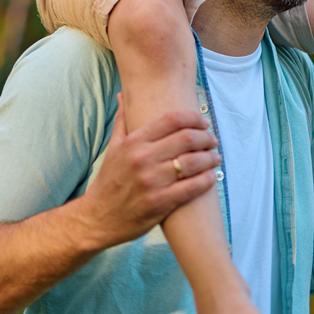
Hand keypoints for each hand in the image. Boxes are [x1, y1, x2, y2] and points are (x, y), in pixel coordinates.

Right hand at [80, 95, 220, 249]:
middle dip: (206, 137)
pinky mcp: (159, 203)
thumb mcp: (113, 147)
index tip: (203, 122)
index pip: (171, 119)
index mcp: (134, 142)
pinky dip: (206, 180)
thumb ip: (122, 120)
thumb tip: (122, 94)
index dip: (193, 117)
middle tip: (212, 140)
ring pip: (192, 162)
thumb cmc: (108, 180)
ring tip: (215, 157)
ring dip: (210, 158)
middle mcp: (143, 159)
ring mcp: (152, 182)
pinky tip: (212, 176)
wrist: (97, 218)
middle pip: (186, 138)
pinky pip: (191, 188)